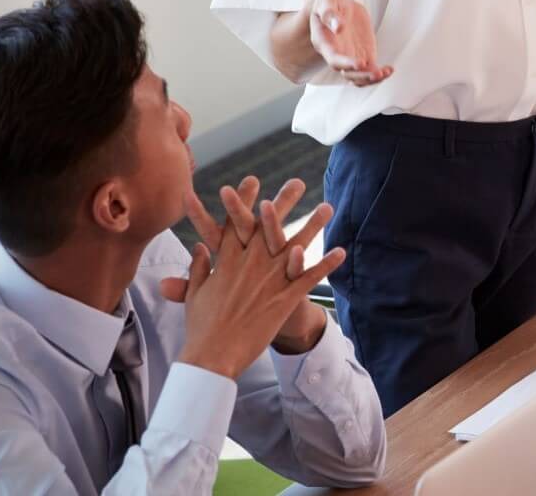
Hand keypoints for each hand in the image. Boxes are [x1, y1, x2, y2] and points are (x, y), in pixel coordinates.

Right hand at [169, 178, 342, 372]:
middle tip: (296, 182)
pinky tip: (340, 251)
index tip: (252, 180)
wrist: (212, 356)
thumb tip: (198, 247)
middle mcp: (249, 265)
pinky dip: (325, 264)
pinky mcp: (283, 299)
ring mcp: (268, 281)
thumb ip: (196, 268)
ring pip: (294, 246)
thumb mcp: (194, 294)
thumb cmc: (201, 327)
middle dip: (283, 202)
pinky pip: (308, 278)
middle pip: (269, 226)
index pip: (236, 224)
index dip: (244, 201)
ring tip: (327, 206)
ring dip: (313, 225)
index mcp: (226, 262)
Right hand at [308, 0, 391, 85]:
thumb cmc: (329, 0)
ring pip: (359, 77)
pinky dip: (379, 73)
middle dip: (362, 76)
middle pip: (347, 74)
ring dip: (372, 79)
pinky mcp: (363, 54)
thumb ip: (329, 13)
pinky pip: (370, 70)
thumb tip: (338, 27)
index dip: (345, 63)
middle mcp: (336, 53)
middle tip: (377, 73)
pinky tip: (390, 69)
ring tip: (386, 72)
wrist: (337, 3)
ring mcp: (350, 56)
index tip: (360, 63)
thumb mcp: (326, 0)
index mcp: (324, 42)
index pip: (333, 58)